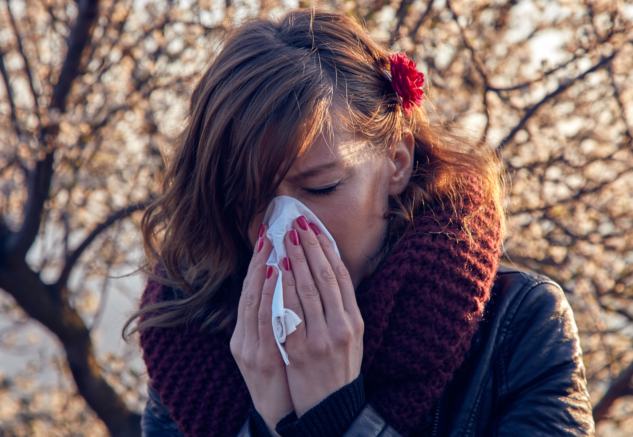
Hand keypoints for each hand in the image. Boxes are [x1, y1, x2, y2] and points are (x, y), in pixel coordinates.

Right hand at [230, 232, 292, 433]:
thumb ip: (273, 324)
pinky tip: (278, 278)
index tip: (266, 237)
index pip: (250, 292)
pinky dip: (270, 297)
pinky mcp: (261, 360)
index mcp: (245, 335)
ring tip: (272, 249)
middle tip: (269, 233)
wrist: (282, 420)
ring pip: (254, 303)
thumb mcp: (272, 352)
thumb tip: (284, 293)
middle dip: (259, 261)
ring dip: (263, 274)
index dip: (256, 264)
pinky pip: (267, 322)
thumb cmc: (281, 383)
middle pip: (248, 293)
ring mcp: (250, 350)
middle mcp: (244, 340)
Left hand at [279, 216, 364, 415]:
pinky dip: (283, 288)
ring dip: (294, 259)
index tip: (314, 228)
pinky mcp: (301, 350)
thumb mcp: (350, 338)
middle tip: (296, 223)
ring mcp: (321, 338)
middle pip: (323, 277)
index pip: (340, 276)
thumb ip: (341, 308)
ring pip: (306, 289)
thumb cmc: (338, 369)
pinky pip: (290, 312)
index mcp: (354, 321)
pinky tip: (277, 270)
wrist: (330, 409)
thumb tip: (327, 272)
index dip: (326, 249)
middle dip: (309, 246)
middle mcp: (341, 326)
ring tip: (285, 237)